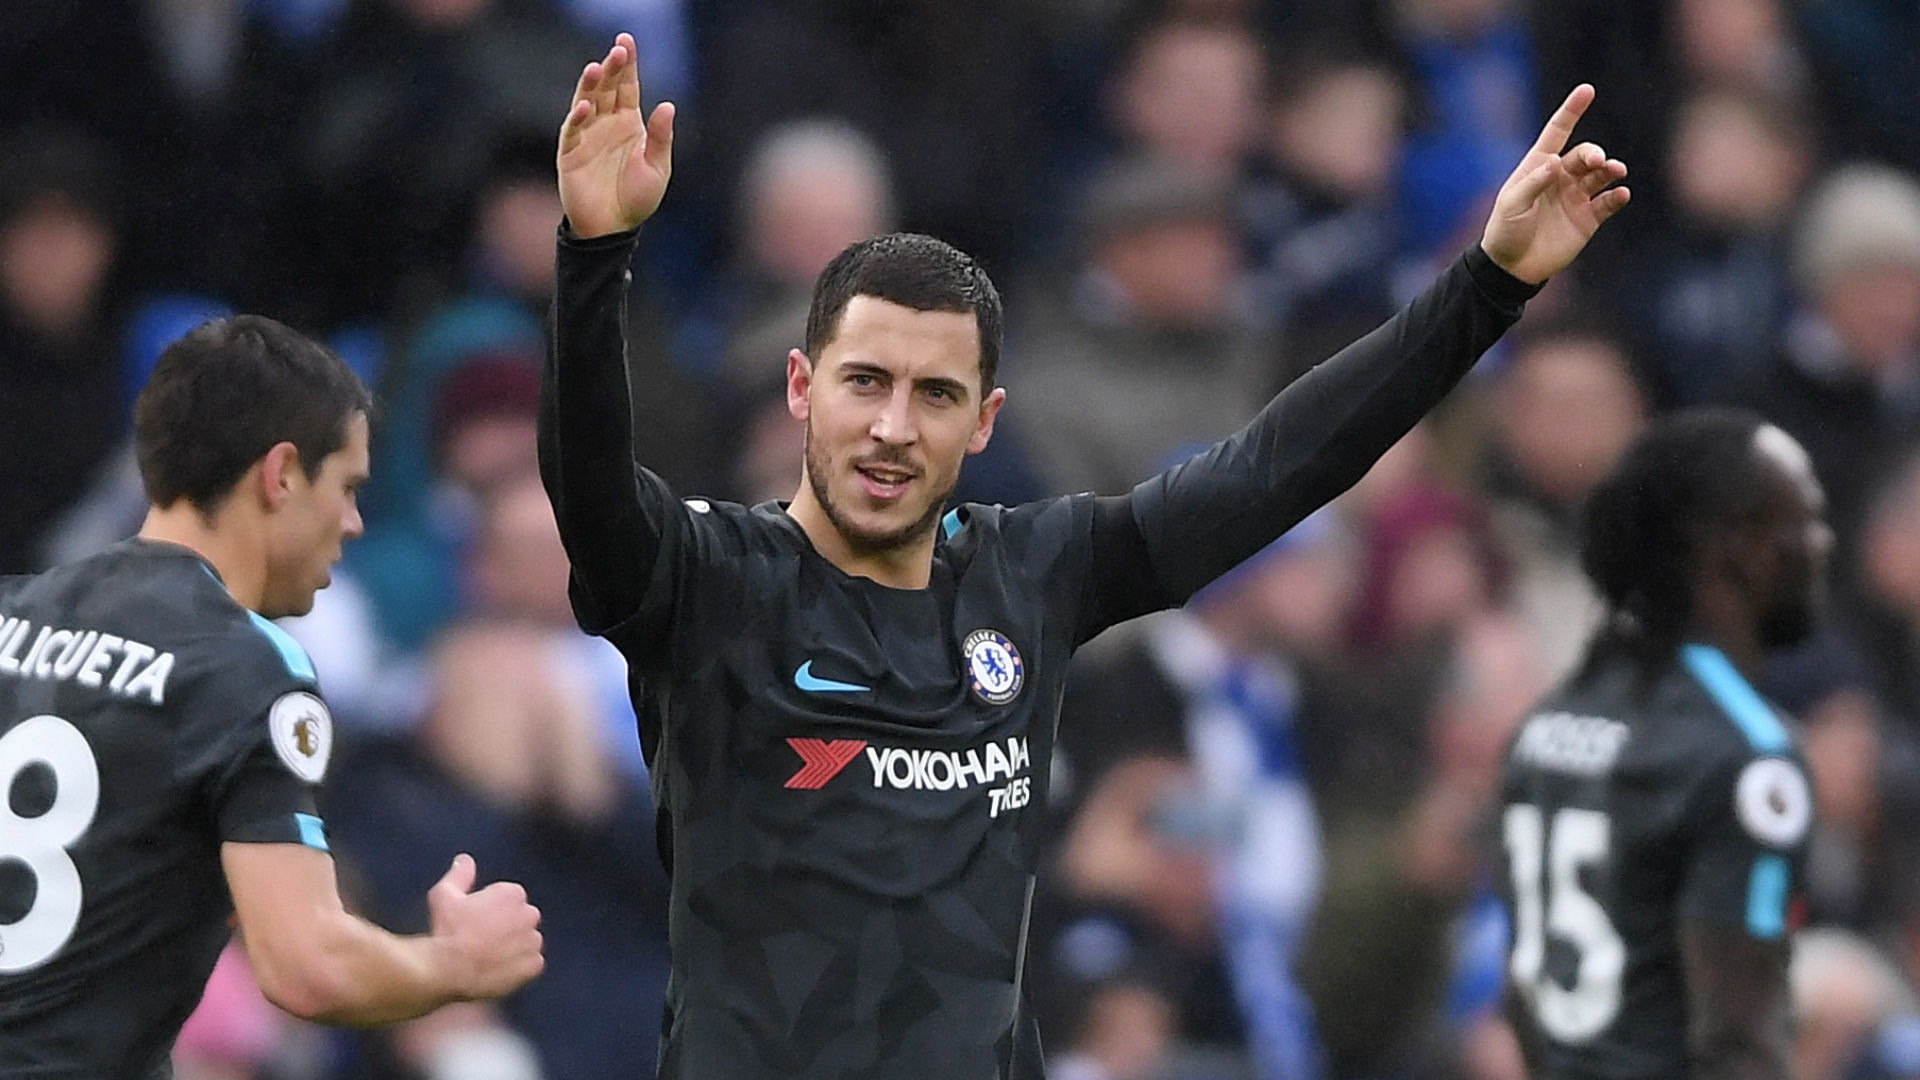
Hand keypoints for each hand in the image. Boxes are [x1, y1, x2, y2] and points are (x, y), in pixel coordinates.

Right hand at [426, 854, 544, 999]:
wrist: (449, 969)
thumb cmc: (446, 930)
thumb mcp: (445, 895)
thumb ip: (460, 874)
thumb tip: (465, 860)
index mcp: (512, 894)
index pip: (508, 898)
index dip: (489, 910)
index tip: (474, 920)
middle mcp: (529, 914)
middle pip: (520, 918)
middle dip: (506, 926)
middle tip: (481, 939)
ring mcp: (533, 941)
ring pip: (527, 941)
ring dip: (513, 946)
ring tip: (488, 956)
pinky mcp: (533, 965)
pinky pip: (530, 964)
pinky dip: (518, 967)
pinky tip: (498, 969)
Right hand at [557, 33, 674, 238]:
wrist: (613, 228)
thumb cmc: (637, 199)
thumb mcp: (658, 168)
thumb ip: (661, 137)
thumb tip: (667, 105)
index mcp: (629, 123)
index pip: (627, 86)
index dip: (627, 65)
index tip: (626, 42)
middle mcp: (606, 124)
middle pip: (607, 88)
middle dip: (612, 68)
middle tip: (618, 50)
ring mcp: (587, 136)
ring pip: (587, 102)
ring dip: (591, 85)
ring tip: (597, 68)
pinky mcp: (570, 152)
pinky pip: (573, 130)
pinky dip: (578, 117)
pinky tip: (586, 106)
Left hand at [1480, 84, 1629, 283]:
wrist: (1512, 267)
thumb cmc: (1505, 230)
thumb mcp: (1512, 204)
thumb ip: (1534, 182)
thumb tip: (1556, 162)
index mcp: (1538, 166)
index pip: (1558, 132)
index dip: (1572, 110)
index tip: (1587, 90)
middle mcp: (1561, 177)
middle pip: (1584, 155)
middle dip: (1593, 153)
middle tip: (1597, 160)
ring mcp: (1577, 197)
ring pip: (1600, 175)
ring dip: (1610, 169)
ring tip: (1614, 171)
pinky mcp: (1588, 219)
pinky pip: (1608, 203)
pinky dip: (1617, 196)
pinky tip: (1620, 194)